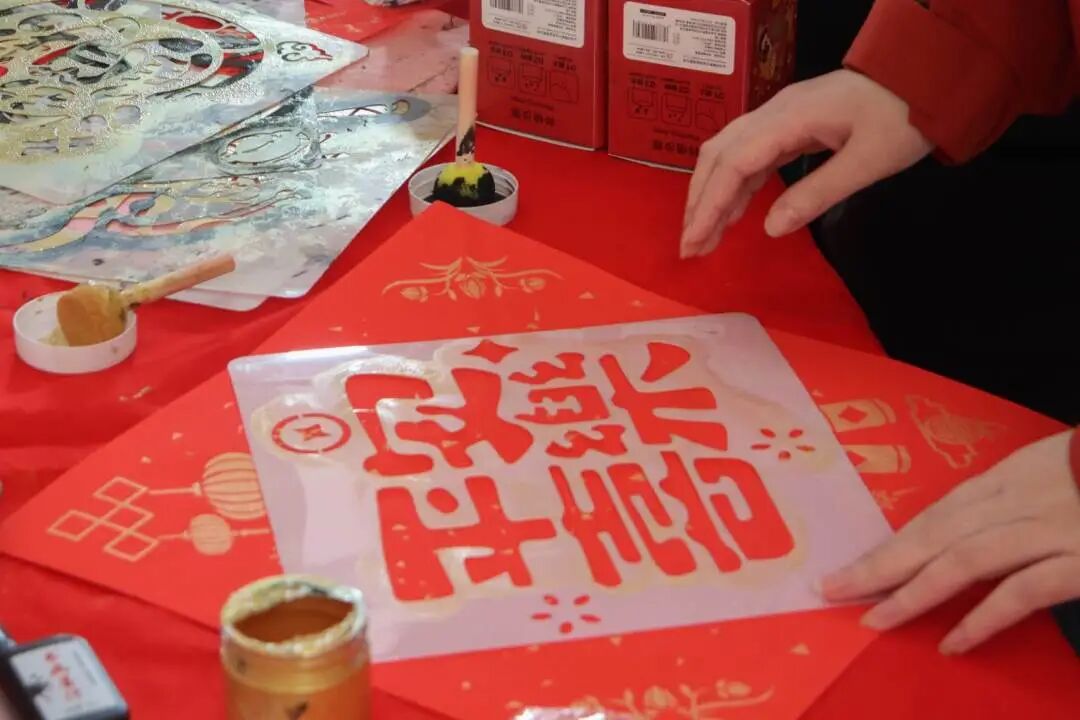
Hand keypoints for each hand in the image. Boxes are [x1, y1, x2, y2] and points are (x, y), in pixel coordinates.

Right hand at [680, 70, 932, 257]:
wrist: (926, 75)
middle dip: (700, 202)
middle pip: (718, 156)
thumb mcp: (868, 162)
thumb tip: (769, 228)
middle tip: (690, 246)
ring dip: (713, 195)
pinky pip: (750, 155)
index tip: (693, 241)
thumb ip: (817, 194)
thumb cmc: (904, 117)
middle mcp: (775, 113)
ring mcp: (780, 116)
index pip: (733, 164)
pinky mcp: (791, 124)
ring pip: (728, 154)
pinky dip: (735, 186)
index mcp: (790, 119)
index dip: (709, 205)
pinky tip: (734, 212)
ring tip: (705, 236)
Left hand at [822, 431, 1079, 654]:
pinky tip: (951, 642)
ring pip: (964, 560)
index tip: (851, 566)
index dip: (891, 543)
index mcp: (1011, 475)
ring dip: (912, 592)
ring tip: (874, 619)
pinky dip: (983, 618)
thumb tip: (969, 534)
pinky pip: (1023, 591)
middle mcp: (1020, 498)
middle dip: (880, 565)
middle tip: (832, 589)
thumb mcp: (1057, 473)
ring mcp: (1051, 529)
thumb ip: (1017, 501)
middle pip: (934, 534)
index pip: (936, 514)